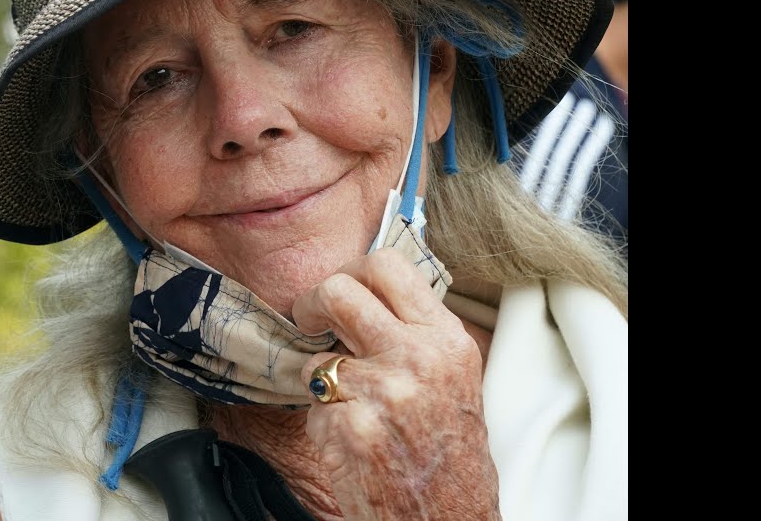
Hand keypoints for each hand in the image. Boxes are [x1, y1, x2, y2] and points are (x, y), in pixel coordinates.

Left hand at [293, 248, 499, 519]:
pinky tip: (354, 446)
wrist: (451, 519)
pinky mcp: (351, 430)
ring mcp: (384, 393)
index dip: (351, 270)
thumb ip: (415, 332)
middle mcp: (419, 359)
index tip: (339, 290)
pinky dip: (324, 427)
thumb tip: (365, 289)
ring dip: (323, 382)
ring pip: (318, 357)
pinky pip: (313, 408)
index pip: (388, 265)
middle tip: (308, 321)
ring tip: (353, 410)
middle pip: (338, 290)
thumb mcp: (452, 378)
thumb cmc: (448, 453)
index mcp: (447, 340)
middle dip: (310, 304)